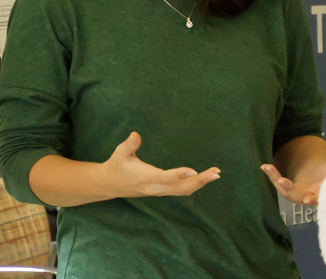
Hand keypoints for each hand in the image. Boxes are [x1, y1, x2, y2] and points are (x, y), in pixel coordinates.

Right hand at [98, 132, 219, 197]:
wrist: (109, 184)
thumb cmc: (116, 166)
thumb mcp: (119, 153)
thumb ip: (129, 144)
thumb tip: (136, 134)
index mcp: (145, 177)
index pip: (166, 177)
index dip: (180, 175)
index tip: (194, 171)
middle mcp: (155, 187)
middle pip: (181, 188)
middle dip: (199, 181)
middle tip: (216, 172)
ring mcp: (158, 191)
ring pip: (183, 191)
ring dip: (200, 184)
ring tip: (215, 174)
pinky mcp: (160, 192)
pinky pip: (180, 192)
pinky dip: (193, 186)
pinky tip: (202, 180)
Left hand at [261, 159, 325, 205]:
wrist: (322, 175)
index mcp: (322, 193)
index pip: (319, 197)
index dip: (314, 199)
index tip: (308, 200)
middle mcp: (309, 196)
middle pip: (298, 196)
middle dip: (290, 189)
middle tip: (281, 181)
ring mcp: (298, 195)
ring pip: (286, 191)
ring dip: (276, 179)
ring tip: (267, 167)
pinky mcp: (290, 190)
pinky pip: (280, 185)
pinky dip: (272, 176)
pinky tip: (264, 166)